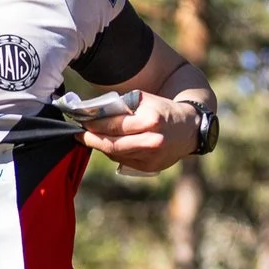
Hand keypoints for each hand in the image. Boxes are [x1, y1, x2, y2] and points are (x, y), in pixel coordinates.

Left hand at [81, 92, 198, 172]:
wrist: (189, 129)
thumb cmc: (163, 110)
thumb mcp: (145, 101)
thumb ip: (121, 106)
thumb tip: (93, 112)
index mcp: (151, 120)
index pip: (115, 125)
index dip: (95, 125)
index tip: (82, 121)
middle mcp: (152, 141)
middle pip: (113, 144)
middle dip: (92, 139)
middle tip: (79, 134)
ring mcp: (151, 157)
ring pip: (116, 154)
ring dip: (100, 146)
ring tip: (89, 138)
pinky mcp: (150, 167)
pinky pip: (124, 161)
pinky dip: (113, 153)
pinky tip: (107, 145)